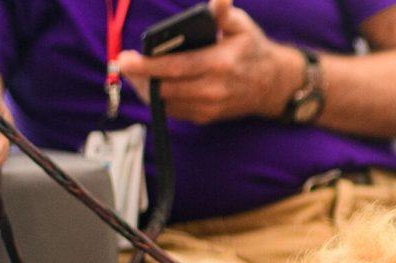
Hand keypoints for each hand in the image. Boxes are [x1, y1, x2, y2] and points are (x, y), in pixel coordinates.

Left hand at [119, 0, 303, 124]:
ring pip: (167, 102)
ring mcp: (210, 106)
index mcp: (219, 63)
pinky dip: (159, 99)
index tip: (125, 59)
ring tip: (135, 74)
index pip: (176, 66)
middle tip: (123, 64)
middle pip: (166, 87)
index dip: (147, 65)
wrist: (272, 85)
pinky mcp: (207, 116)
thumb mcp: (242, 25)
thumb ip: (224, 13)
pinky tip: (152, 85)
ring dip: (146, 89)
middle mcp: (214, 89)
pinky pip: (175, 111)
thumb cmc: (252, 49)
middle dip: (139, 77)